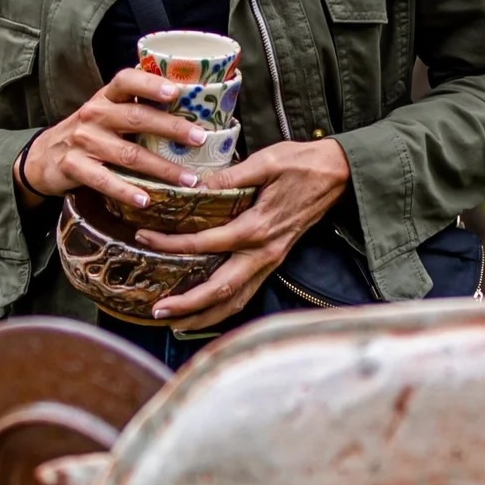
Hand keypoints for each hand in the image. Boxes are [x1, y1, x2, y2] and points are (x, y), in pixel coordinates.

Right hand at [20, 69, 215, 207]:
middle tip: (200, 138)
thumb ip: (136, 108)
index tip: (176, 91)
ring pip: (127, 154)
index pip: (126, 80)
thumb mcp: (106, 113)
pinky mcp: (73, 166)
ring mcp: (83, 141)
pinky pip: (104, 180)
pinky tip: (146, 200)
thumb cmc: (89, 133)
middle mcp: (94, 114)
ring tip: (188, 180)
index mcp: (106, 97)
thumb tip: (190, 106)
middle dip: (171, 128)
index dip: (150, 84)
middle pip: (135, 118)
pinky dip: (126, 191)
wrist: (43, 157)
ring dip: (161, 168)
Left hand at [140, 139, 351, 330]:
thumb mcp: (266, 162)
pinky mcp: (275, 260)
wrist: (339, 174)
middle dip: (188, 304)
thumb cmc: (303, 164)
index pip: (207, 244)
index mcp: (258, 228)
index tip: (145, 239)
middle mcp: (264, 253)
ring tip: (175, 322)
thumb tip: (194, 184)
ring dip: (205, 315)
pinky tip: (205, 310)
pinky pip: (247, 293)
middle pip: (222, 290)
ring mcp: (271, 260)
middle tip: (156, 310)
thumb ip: (230, 177)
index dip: (172, 244)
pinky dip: (224, 307)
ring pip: (237, 300)